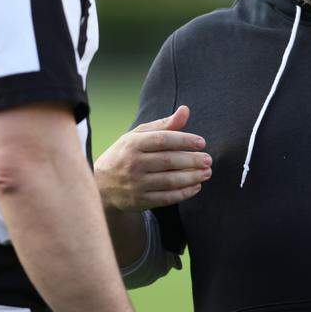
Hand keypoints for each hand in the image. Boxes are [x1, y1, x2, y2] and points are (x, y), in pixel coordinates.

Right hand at [94, 106, 211, 211]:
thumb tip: (185, 110)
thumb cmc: (126, 154)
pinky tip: (196, 186)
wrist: (102, 184)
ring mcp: (136, 184)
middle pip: (168, 161)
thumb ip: (163, 125)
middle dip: (192, 160)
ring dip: (192, 177)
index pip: (162, 139)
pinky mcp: (140, 200)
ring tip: (206, 173)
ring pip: (169, 181)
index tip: (201, 142)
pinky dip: (184, 193)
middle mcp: (133, 164)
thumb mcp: (139, 136)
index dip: (184, 140)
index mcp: (133, 144)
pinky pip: (166, 198)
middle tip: (208, 160)